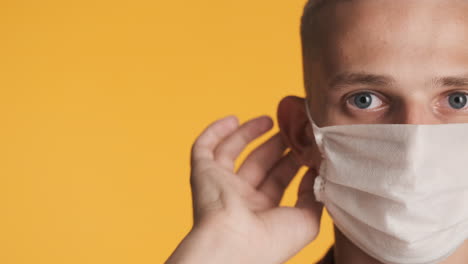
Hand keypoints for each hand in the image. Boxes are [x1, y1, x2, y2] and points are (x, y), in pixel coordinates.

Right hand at [166, 115, 322, 263]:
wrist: (234, 244)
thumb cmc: (271, 240)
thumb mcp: (306, 220)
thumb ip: (312, 194)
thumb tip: (314, 172)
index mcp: (262, 211)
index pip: (278, 180)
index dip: (292, 161)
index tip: (308, 145)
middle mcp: (240, 197)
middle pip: (258, 163)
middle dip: (276, 145)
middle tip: (293, 128)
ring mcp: (220, 184)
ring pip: (231, 152)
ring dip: (249, 134)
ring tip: (269, 120)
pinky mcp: (202, 172)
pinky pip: (203, 148)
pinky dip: (215, 132)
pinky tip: (233, 119)